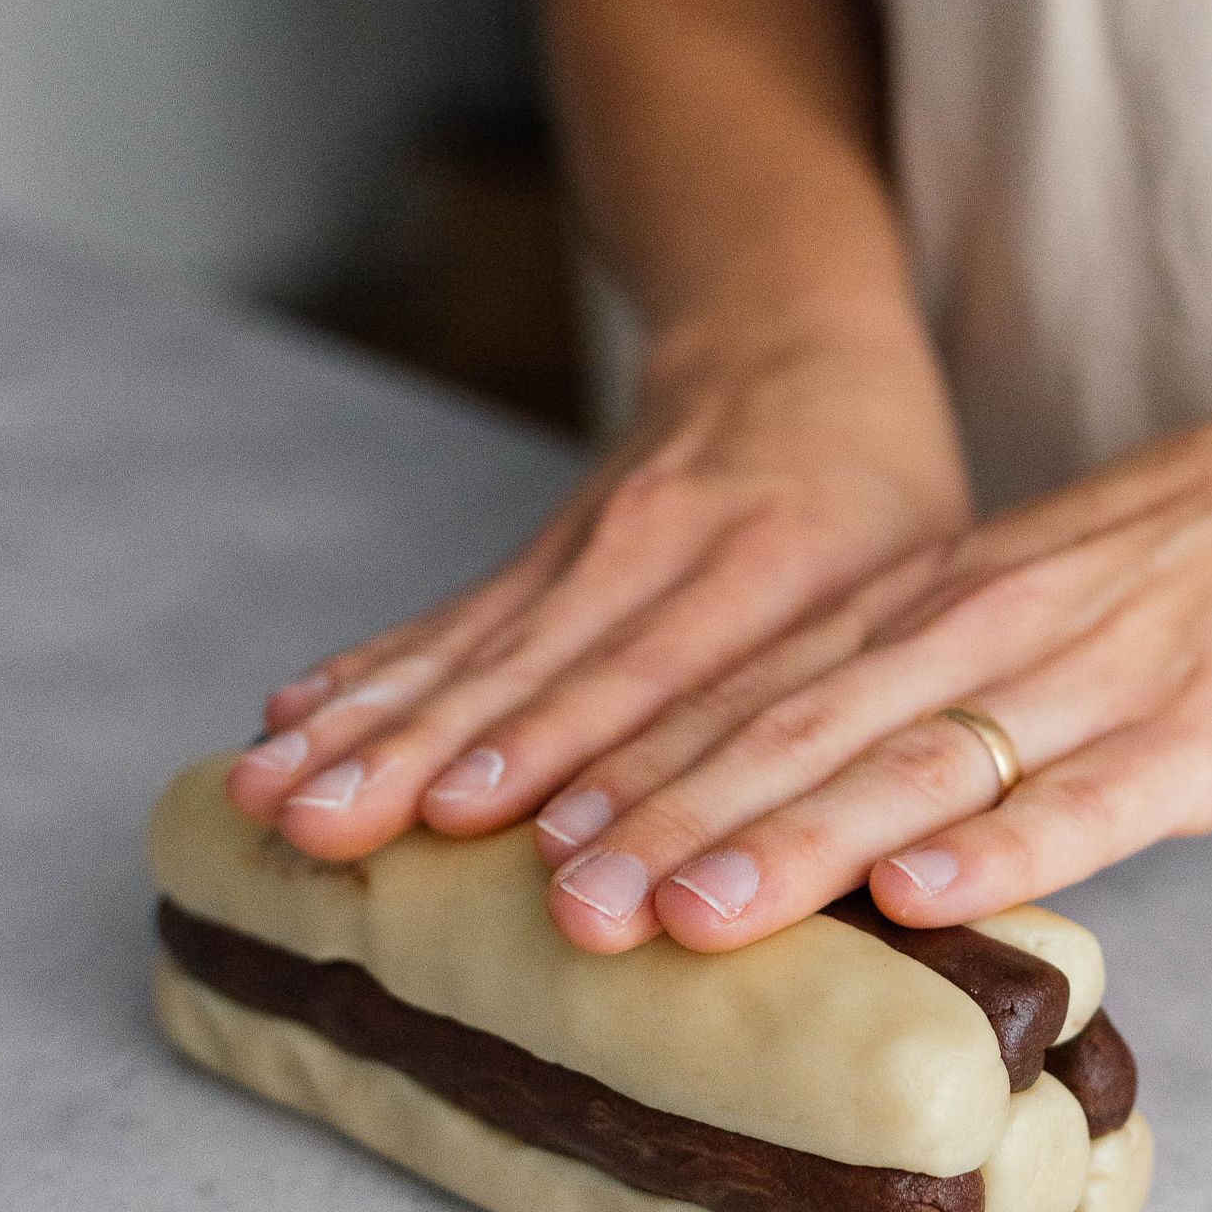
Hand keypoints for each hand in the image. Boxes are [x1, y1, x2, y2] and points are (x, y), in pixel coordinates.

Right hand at [226, 310, 969, 864]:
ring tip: (285, 800)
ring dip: (372, 728)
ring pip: (471, 648)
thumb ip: (895, 699)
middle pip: (546, 671)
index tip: (550, 866)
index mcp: (785, 565)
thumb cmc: (882, 499)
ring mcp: (586, 545)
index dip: (618, 780)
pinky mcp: (535, 553)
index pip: (690, 684)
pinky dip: (364, 670)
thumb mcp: (926, 572)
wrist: (789, 344)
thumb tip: (902, 865)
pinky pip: (441, 620)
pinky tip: (288, 721)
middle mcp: (668, 547)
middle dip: (445, 764)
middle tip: (348, 837)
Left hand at [525, 353, 1211, 953]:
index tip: (531, 841)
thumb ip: (919, 689)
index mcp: (934, 604)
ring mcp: (1088, 685)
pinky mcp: (1193, 739)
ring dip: (795, 844)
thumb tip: (795, 803)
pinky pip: (1079, 801)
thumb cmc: (1192, 567)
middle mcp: (985, 633)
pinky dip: (993, 850)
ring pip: (914, 772)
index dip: (644, 769)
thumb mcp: (1025, 598)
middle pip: (804, 737)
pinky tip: (916, 897)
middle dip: (675, 824)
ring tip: (691, 916)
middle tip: (564, 907)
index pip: (761, 692)